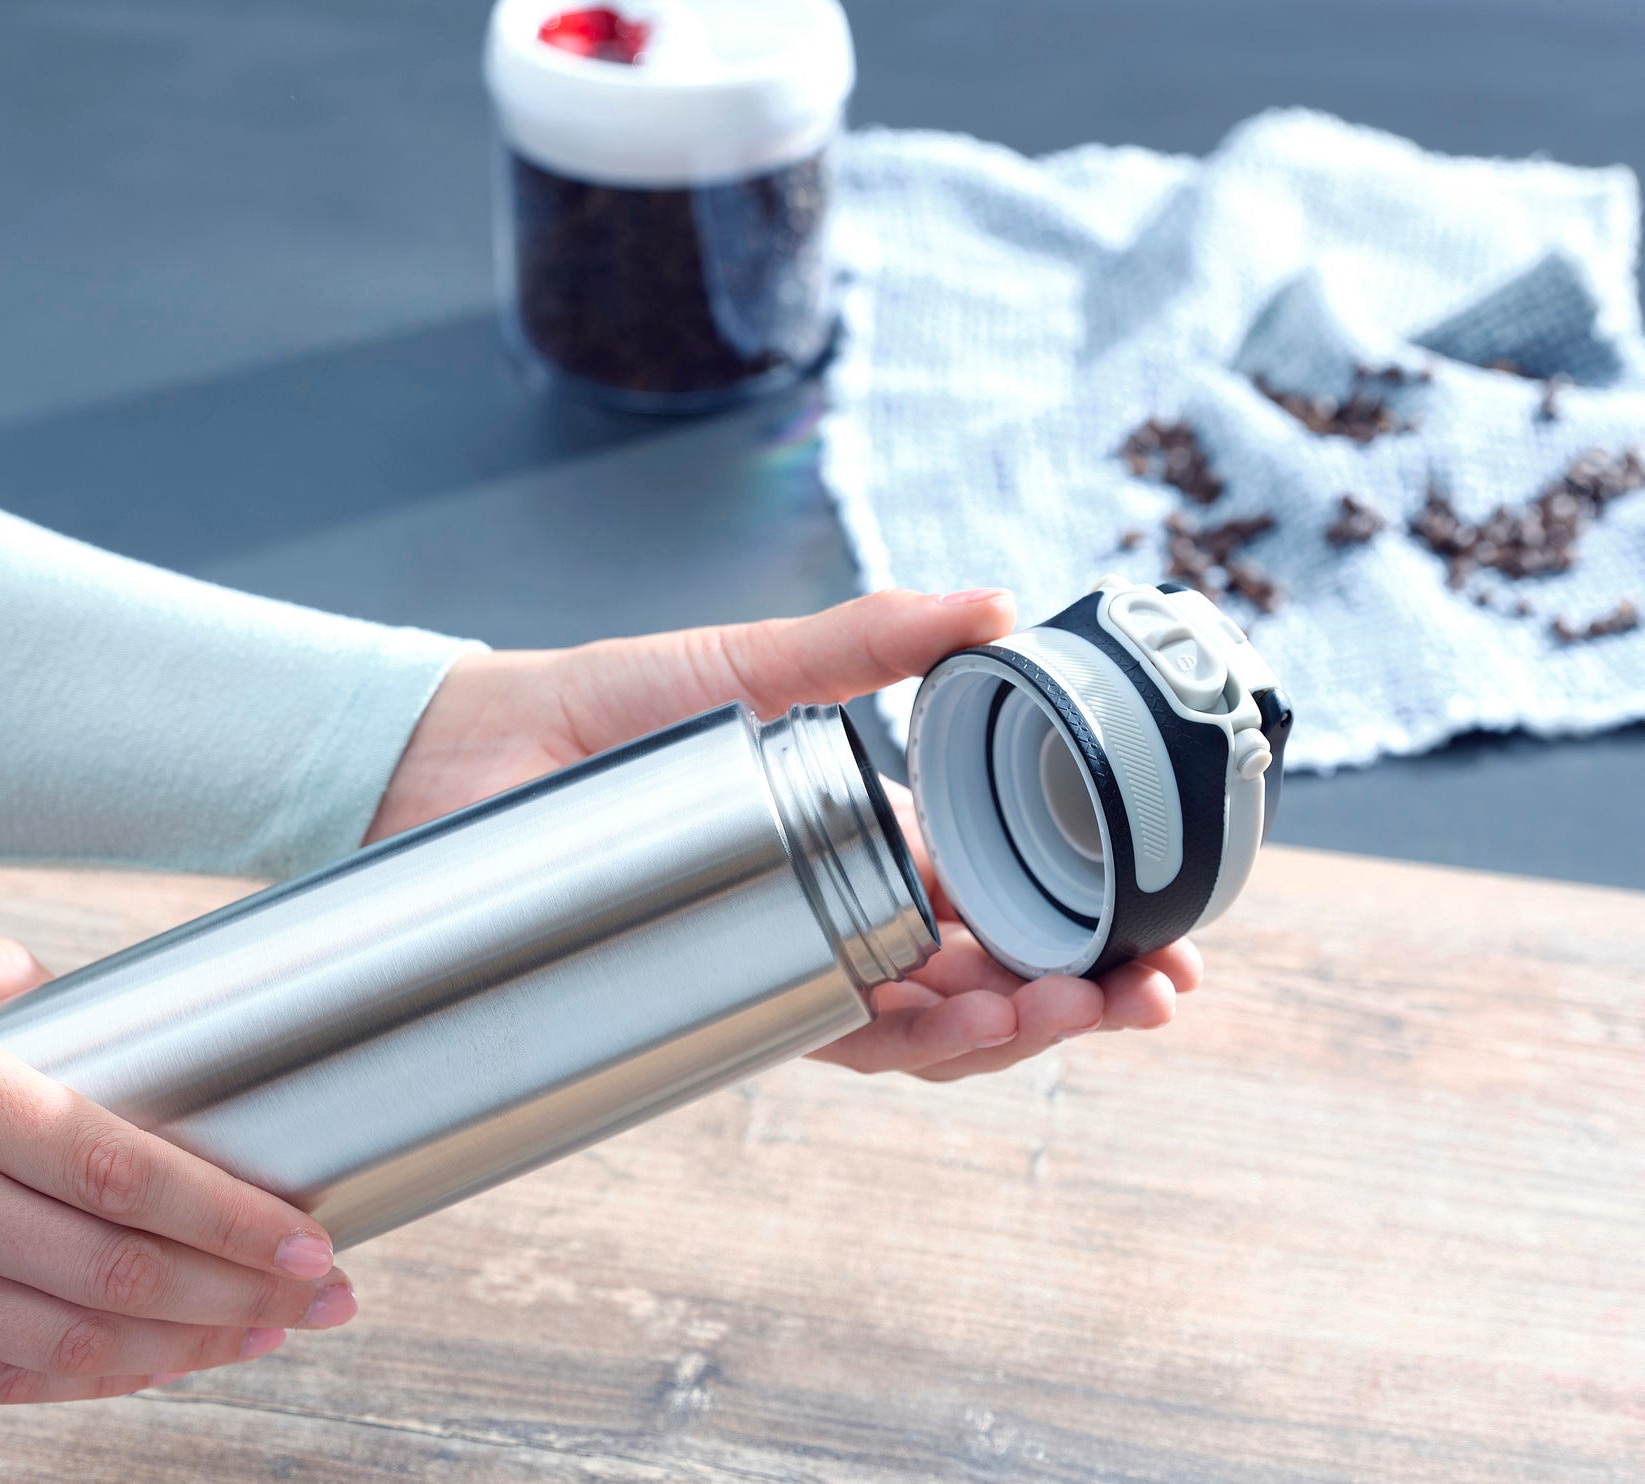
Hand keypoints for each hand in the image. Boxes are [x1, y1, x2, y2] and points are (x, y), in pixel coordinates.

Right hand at [0, 933, 357, 1403]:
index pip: (121, 1169)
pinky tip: (152, 1365)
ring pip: (71, 1342)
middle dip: (243, 1291)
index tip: (307, 1237)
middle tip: (326, 1298)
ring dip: (186, 1347)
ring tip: (266, 1338)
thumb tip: (70, 992)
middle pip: (118, 1269)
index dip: (231, 1215)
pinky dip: (88, 1380)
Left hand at [370, 589, 1202, 1080]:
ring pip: (925, 1025)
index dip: (1087, 935)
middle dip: (1080, 998)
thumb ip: (868, 642)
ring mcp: (786, 960)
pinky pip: (831, 1035)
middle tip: (1155, 994)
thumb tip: (994, 603)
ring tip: (1078, 1008)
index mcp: (871, 845)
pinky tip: (971, 1026)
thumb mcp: (754, 666)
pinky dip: (909, 1040)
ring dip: (1014, 1028)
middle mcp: (842, 916)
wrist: (477, 750)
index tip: (1166, 945)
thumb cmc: (605, 704)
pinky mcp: (723, 993)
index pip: (1001, 909)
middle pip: (984, 983)